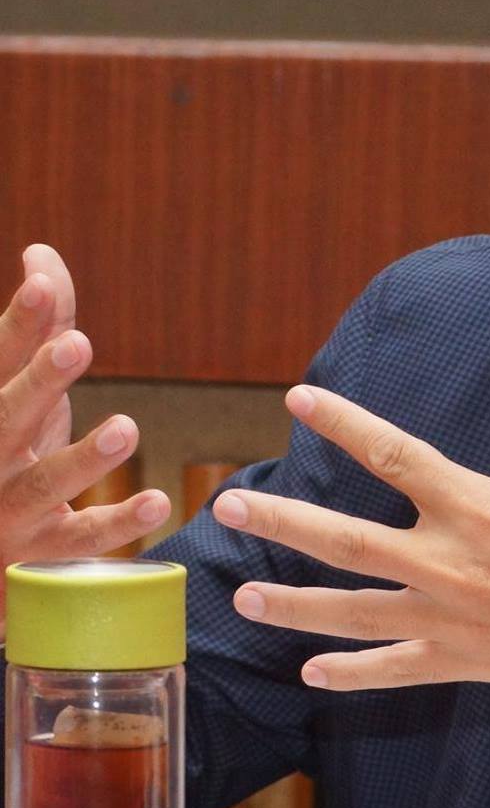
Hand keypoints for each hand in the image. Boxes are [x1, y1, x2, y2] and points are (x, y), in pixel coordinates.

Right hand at [0, 246, 170, 580]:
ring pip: (40, 484)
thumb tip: (42, 255)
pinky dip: (118, 524)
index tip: (42, 284)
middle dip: (38, 381)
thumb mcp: (20, 388)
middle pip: (4, 417)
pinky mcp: (37, 552)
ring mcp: (6, 508)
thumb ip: (38, 327)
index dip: (19, 324)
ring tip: (126, 428)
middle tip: (76, 344)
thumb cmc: (7, 449)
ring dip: (82, 458)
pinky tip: (157, 502)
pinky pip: (79, 540)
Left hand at [212, 344, 489, 732]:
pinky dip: (351, 674)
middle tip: (227, 507)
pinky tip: (312, 674)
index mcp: (475, 505)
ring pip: (350, 612)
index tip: (299, 400)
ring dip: (291, 605)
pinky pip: (394, 671)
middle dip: (279, 523)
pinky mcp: (466, 663)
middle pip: (343, 540)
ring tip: (241, 597)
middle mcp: (449, 561)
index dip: (343, 422)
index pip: (391, 454)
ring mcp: (451, 619)